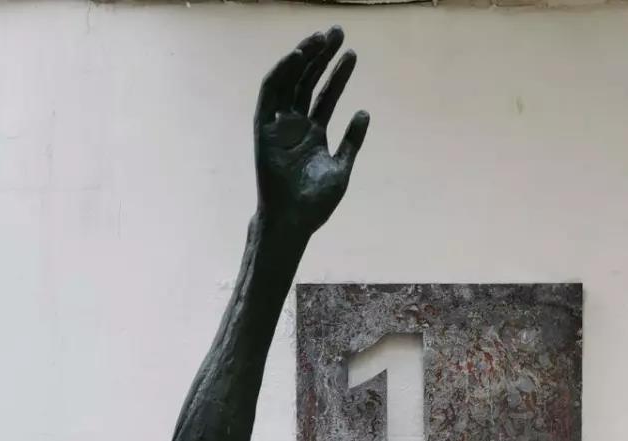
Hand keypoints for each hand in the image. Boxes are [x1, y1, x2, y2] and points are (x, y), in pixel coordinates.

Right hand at [254, 28, 369, 233]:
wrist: (294, 221)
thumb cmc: (316, 203)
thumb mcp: (341, 169)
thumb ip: (352, 141)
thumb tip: (364, 112)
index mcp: (314, 133)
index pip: (326, 95)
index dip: (338, 74)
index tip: (352, 53)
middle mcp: (295, 125)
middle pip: (309, 81)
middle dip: (322, 56)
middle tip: (338, 32)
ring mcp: (279, 125)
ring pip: (291, 82)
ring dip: (304, 58)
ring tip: (321, 38)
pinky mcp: (263, 129)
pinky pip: (271, 94)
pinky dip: (282, 73)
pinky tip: (297, 56)